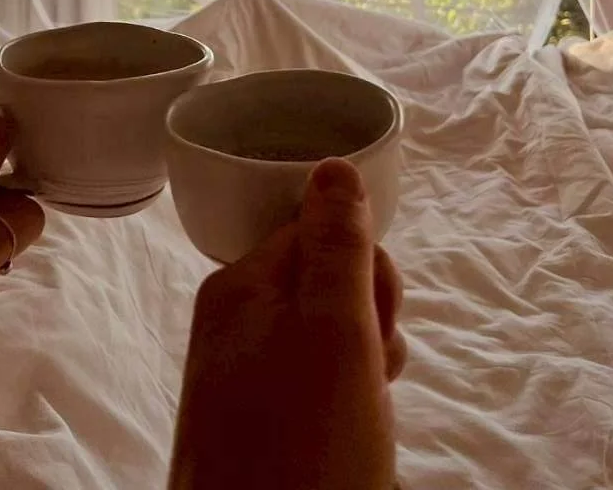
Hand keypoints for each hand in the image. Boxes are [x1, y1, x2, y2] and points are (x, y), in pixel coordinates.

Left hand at [169, 158, 404, 489]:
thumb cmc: (304, 449)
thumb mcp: (334, 333)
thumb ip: (336, 244)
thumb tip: (334, 163)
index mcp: (240, 288)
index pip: (319, 231)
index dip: (367, 270)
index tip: (379, 320)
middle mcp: (233, 325)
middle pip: (327, 286)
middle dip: (371, 322)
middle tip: (374, 374)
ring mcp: (243, 380)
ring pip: (330, 342)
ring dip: (367, 370)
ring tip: (367, 419)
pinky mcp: (258, 429)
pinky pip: (318, 389)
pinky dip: (349, 407)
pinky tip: (355, 441)